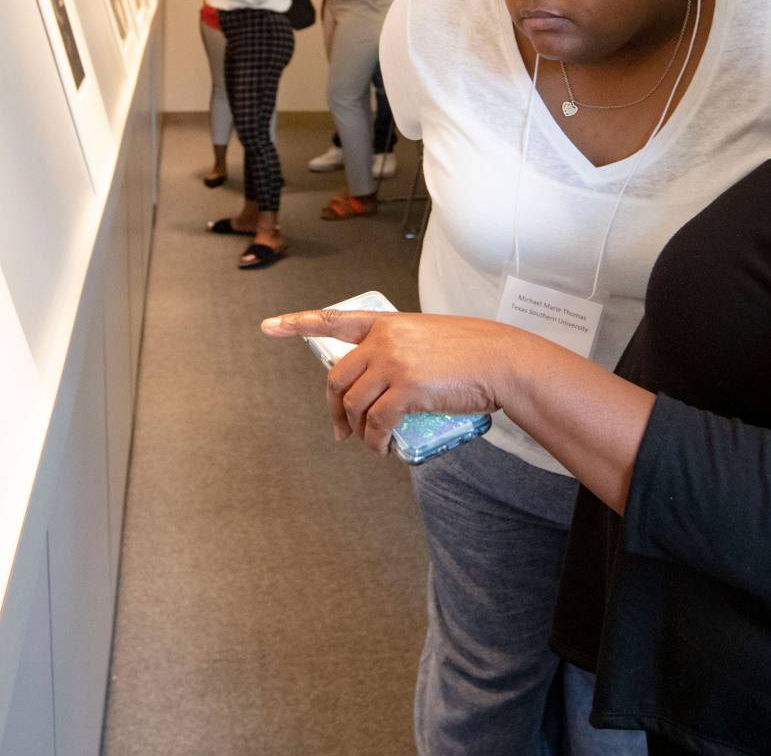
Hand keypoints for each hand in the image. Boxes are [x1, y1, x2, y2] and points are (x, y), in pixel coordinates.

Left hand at [261, 309, 525, 454]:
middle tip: (340, 430)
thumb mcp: (427, 338)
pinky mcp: (408, 388)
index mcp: (387, 324)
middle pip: (338, 377)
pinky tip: (381, 449)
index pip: (334, 320)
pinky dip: (375, 441)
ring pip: (354, 403)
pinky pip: (377, 422)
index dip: (298, 323)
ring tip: (368, 443)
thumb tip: (383, 385)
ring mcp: (394, 362)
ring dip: (356, 430)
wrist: (501, 361)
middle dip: (333, 408)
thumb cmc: (472, 353)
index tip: (269, 326)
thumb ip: (399, 351)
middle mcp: (384, 339)